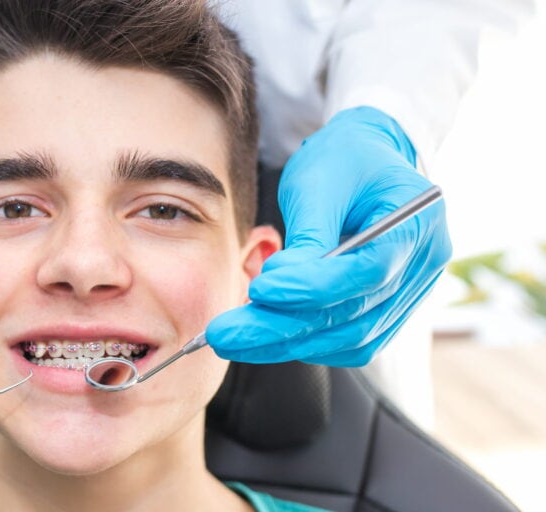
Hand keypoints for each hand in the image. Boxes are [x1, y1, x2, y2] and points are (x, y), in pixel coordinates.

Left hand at [207, 106, 451, 365]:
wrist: (365, 158)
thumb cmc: (342, 160)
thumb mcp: (318, 182)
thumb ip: (306, 237)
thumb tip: (275, 289)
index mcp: (418, 222)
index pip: (369, 271)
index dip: (312, 288)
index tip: (261, 290)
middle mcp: (424, 265)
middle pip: (355, 315)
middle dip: (284, 328)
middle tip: (225, 334)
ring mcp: (411, 292)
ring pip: (351, 338)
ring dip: (289, 344)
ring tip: (236, 338)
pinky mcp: (389, 308)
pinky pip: (350, 340)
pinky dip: (307, 343)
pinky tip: (265, 338)